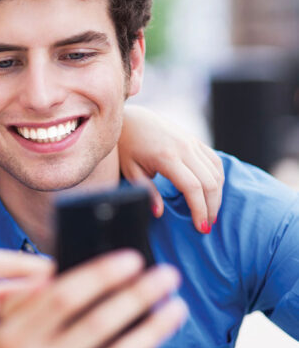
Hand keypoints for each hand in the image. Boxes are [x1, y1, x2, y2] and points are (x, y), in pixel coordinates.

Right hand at [0, 250, 186, 347]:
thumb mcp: (9, 323)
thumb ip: (34, 295)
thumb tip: (76, 266)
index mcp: (17, 336)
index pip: (64, 297)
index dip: (101, 275)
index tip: (133, 260)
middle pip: (98, 324)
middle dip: (138, 295)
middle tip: (167, 275)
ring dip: (154, 330)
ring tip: (176, 308)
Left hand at [119, 105, 223, 232]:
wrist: (133, 119)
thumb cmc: (128, 147)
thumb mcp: (131, 170)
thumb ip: (147, 191)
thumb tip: (159, 212)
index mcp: (167, 157)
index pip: (192, 188)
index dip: (199, 210)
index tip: (200, 228)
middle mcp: (185, 148)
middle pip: (209, 182)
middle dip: (211, 207)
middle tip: (206, 226)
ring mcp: (193, 143)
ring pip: (216, 172)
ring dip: (217, 196)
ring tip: (209, 214)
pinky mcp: (196, 141)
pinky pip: (215, 161)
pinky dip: (218, 179)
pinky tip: (212, 194)